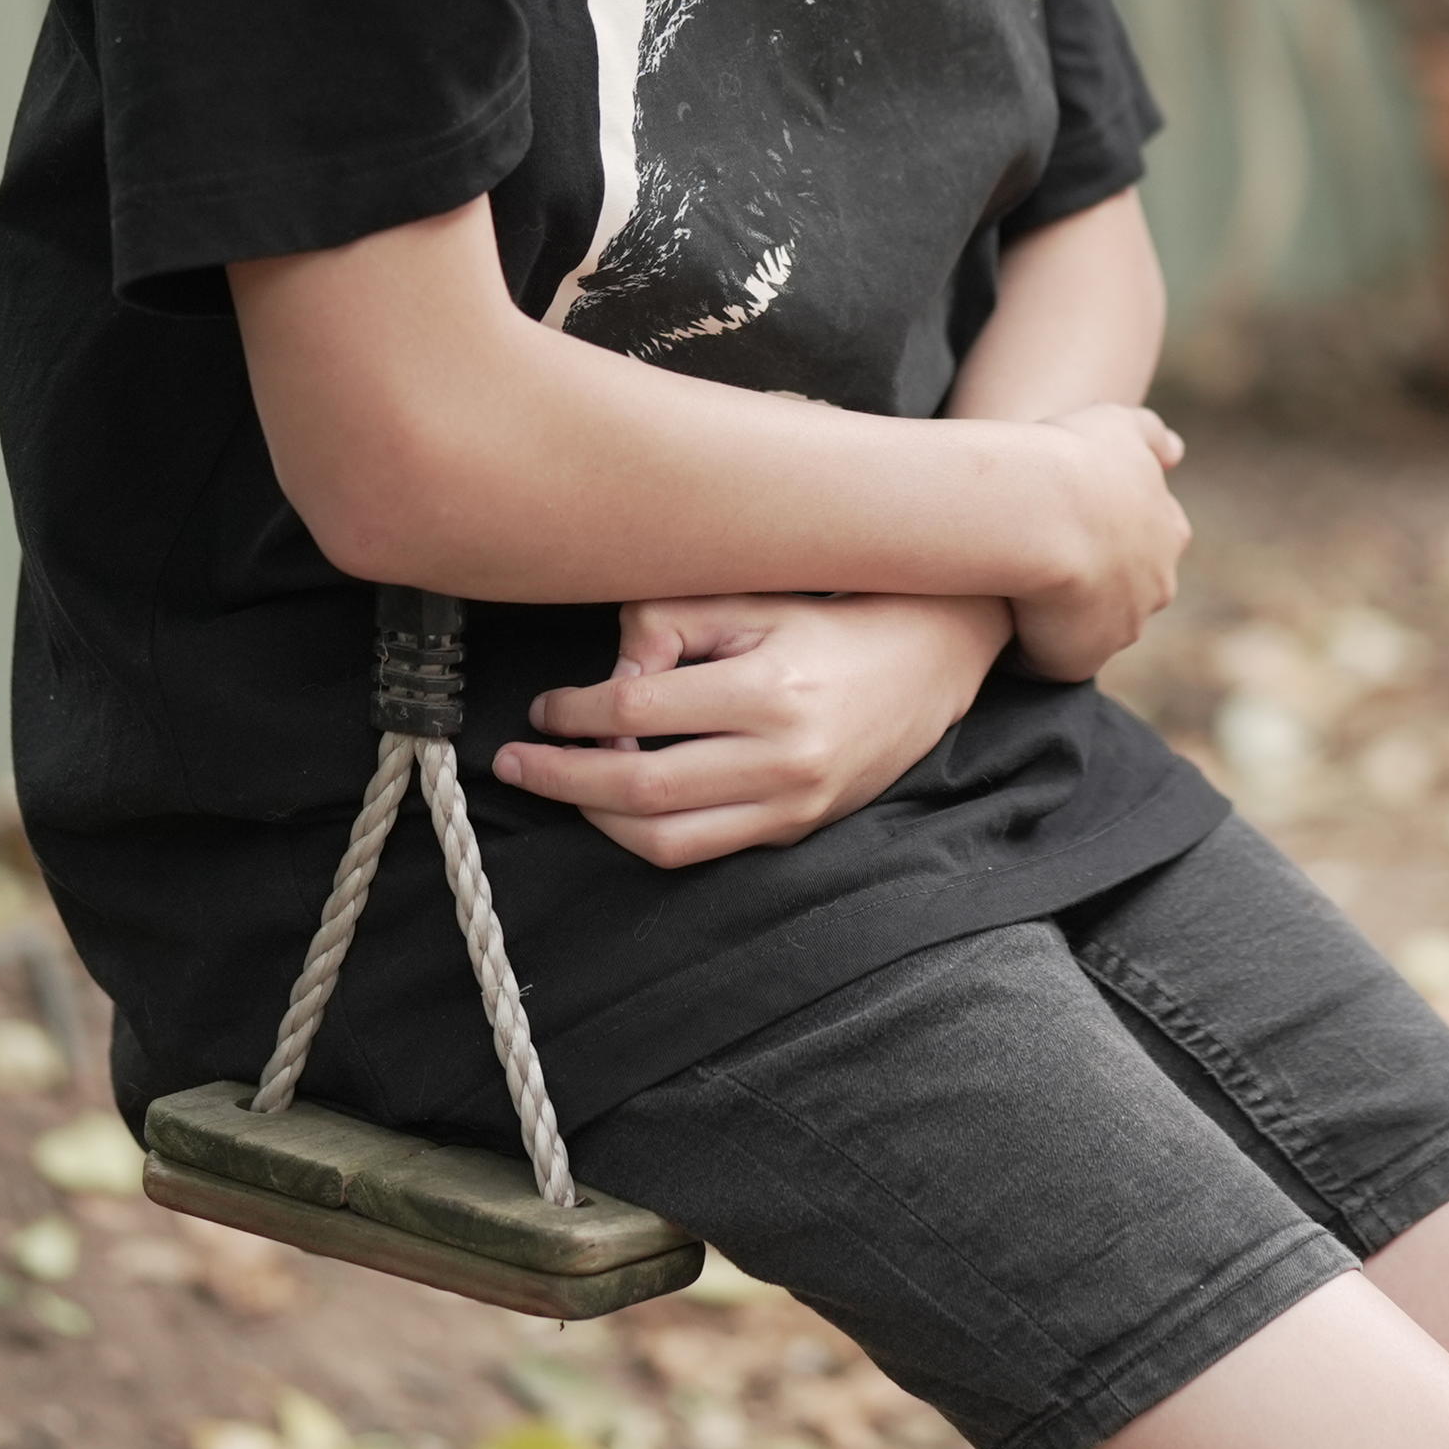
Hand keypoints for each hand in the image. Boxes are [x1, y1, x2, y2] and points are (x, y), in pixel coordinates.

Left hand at [494, 592, 1011, 868]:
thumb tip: (608, 681)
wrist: (931, 658)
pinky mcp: (796, 829)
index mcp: (768, 689)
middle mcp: (783, 759)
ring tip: (563, 785)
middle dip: (562, 778)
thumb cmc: (831, 616)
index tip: (544, 708)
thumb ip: (671, 624)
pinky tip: (619, 805)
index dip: (574, 713)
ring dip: (595, 819)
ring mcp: (792, 804)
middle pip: (638, 789)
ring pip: (664, 840)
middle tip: (516, 764)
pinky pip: (701, 851)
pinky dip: (647, 834)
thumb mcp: (752, 597)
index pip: (637, 714)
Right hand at [1012, 404, 1188, 680]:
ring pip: (1088, 629)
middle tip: (1039, 561)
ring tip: (1008, 595)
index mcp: (1168, 532)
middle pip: (1126, 593)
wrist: (1045, 511)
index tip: (1069, 523)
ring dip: (1057, 617)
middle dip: (1094, 584)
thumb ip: (1149, 435)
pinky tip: (995, 623)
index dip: (1108, 536)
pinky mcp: (1078, 660)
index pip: (1145, 544)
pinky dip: (1027, 648)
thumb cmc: (1073, 458)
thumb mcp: (1118, 425)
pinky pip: (1049, 661)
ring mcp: (1122, 628)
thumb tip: (1175, 454)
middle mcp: (1156, 586)